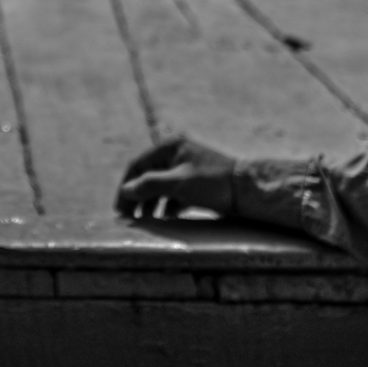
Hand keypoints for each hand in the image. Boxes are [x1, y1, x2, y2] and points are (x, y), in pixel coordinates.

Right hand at [116, 136, 241, 218]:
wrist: (248, 190)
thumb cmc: (212, 182)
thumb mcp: (178, 184)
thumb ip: (149, 185)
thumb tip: (126, 190)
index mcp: (170, 146)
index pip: (138, 165)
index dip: (126, 187)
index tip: (119, 208)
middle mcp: (177, 153)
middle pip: (148, 175)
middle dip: (137, 197)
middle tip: (130, 218)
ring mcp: (187, 167)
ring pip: (161, 185)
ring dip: (152, 202)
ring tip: (146, 220)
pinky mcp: (197, 181)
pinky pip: (175, 192)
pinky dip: (168, 204)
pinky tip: (166, 216)